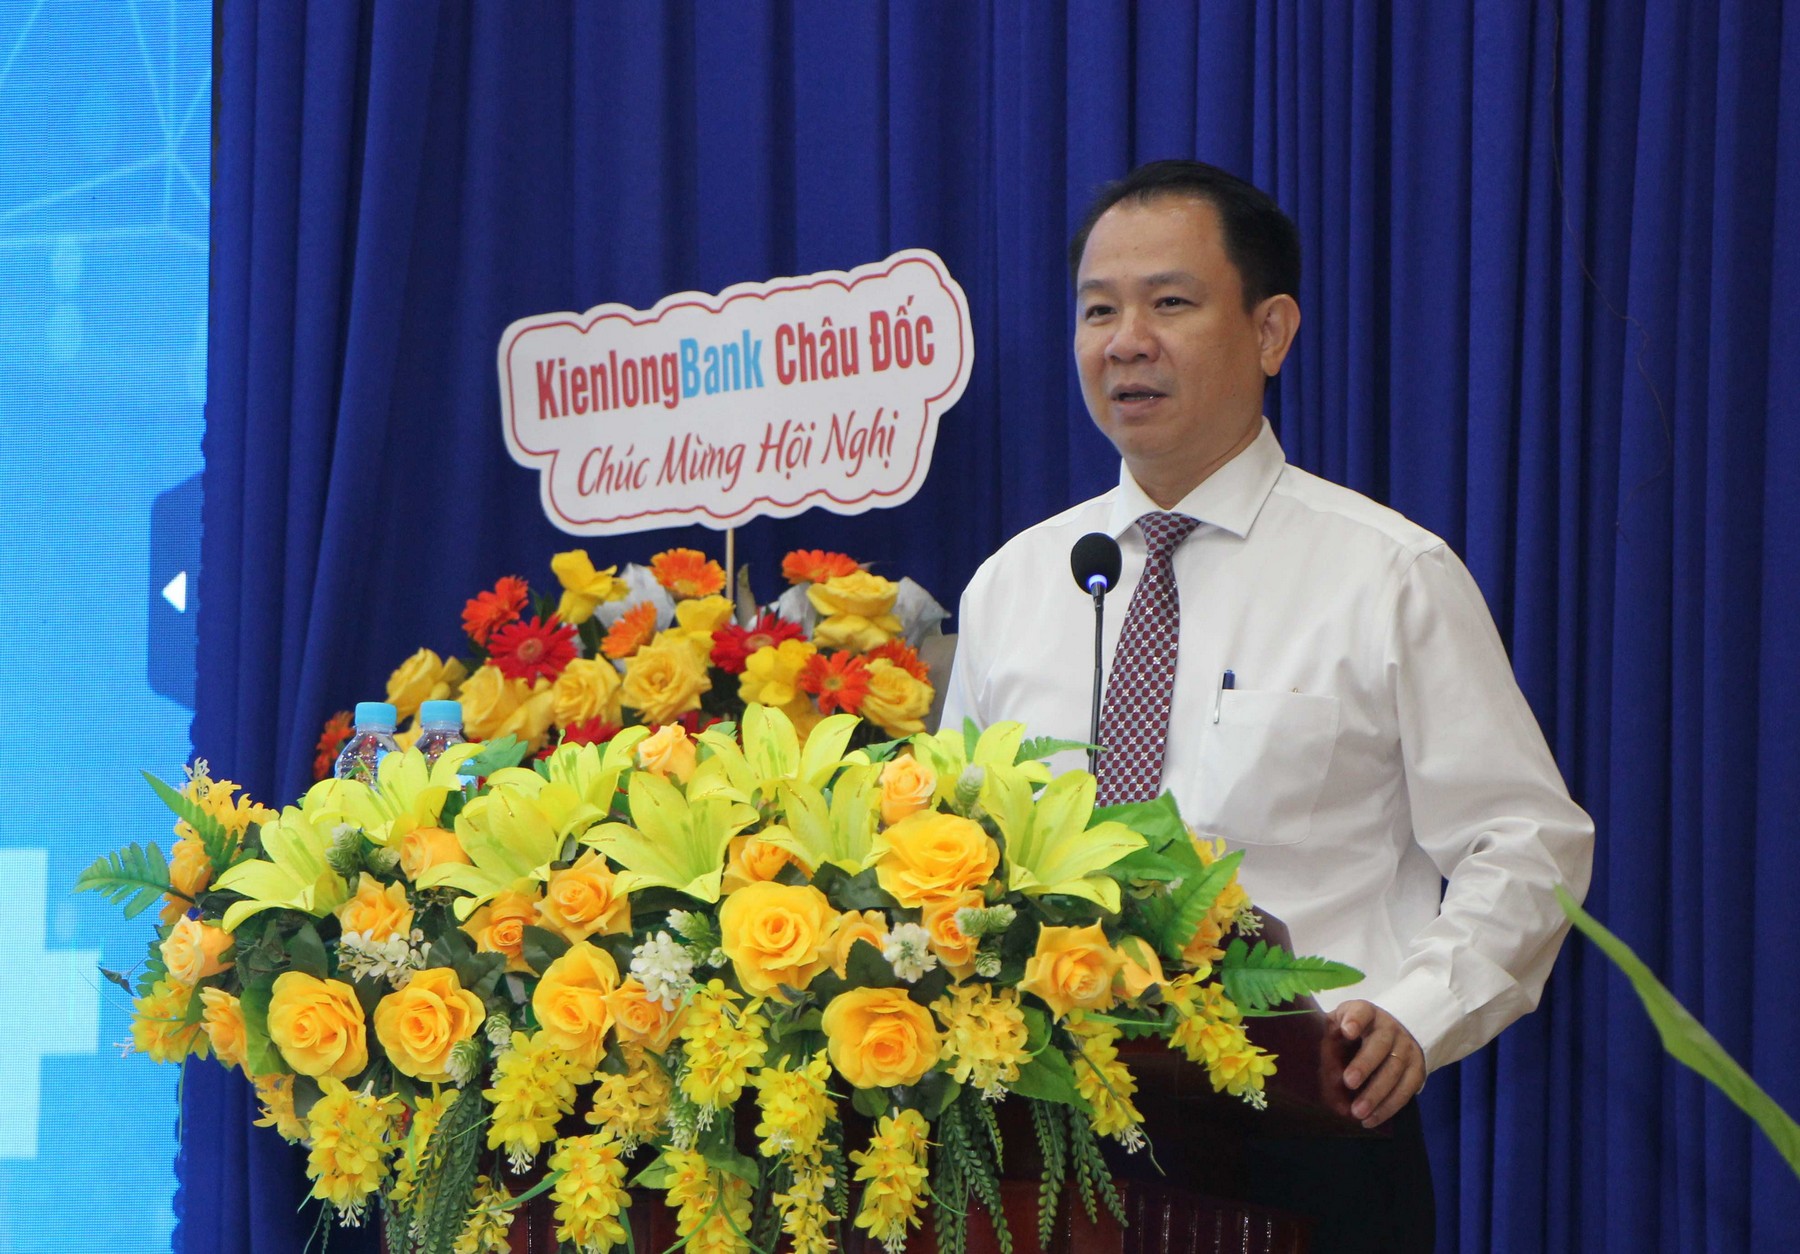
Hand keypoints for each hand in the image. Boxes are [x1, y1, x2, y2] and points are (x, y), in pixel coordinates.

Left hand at [1327, 1000, 1423, 1128]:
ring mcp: (1407, 1048)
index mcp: (1367, 1013)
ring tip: (1357, 1112)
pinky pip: (1407, 1090)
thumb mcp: (1340, 1025)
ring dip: (1376, 1094)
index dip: (1355, 1019)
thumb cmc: (1356, 1031)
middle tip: (1348, 1082)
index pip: (1362, 1011)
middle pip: (1380, 1045)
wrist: (1394, 1033)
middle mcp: (1390, 1028)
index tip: (1347, 1030)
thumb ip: (1330, 1040)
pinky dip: (1389, 1107)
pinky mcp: (1417, 1069)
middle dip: (1365, 1064)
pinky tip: (1371, 1119)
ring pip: (1395, 1070)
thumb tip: (1320, 1069)